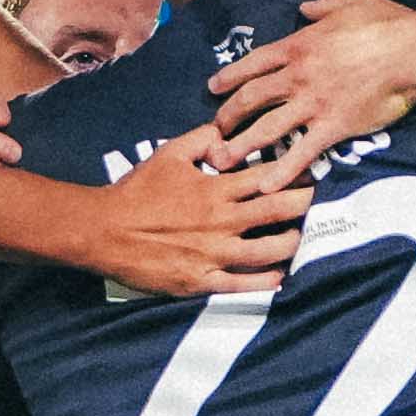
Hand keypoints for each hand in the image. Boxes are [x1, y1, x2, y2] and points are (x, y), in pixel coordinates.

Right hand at [67, 124, 304, 297]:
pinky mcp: (201, 281)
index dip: (294, 173)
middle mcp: (222, 222)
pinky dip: (267, 281)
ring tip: (295, 237)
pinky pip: (245, 285)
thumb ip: (202, 139)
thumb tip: (226, 131)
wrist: (104, 231)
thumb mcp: (168, 153)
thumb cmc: (136, 191)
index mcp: (216, 189)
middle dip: (303, 204)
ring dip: (290, 243)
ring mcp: (214, 255)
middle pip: (279, 212)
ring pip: (270, 251)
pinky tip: (278, 276)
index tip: (307, 172)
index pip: (269, 178)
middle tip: (311, 201)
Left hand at [210, 0, 415, 173]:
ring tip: (222, 161)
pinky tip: (266, 187)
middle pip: (251, 98)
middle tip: (215, 129)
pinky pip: (301, 153)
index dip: (229, 76)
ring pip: (266, 129)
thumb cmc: (387, 23)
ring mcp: (312, 104)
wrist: (412, 53)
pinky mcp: (332, 127)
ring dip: (241, 146)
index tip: (213, 88)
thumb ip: (323, 5)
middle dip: (228, 115)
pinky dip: (282, 171)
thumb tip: (305, 7)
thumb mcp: (351, 0)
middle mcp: (297, 76)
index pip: (254, 63)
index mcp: (299, 45)